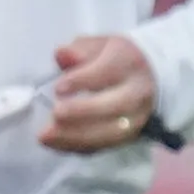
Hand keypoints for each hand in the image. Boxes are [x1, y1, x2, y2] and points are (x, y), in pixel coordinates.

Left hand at [40, 32, 156, 152]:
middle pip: (117, 105)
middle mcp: (138, 92)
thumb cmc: (114, 59)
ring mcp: (137, 117)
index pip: (109, 71)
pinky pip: (105, 145)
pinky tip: (55, 143)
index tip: (58, 88)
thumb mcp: (98, 46)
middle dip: (84, 111)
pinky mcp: (130, 136)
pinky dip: (80, 147)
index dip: (84, 80)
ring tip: (46, 135)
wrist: (147, 78)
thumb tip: (62, 54)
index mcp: (130, 63)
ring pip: (113, 131)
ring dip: (78, 136)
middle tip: (55, 114)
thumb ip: (79, 49)